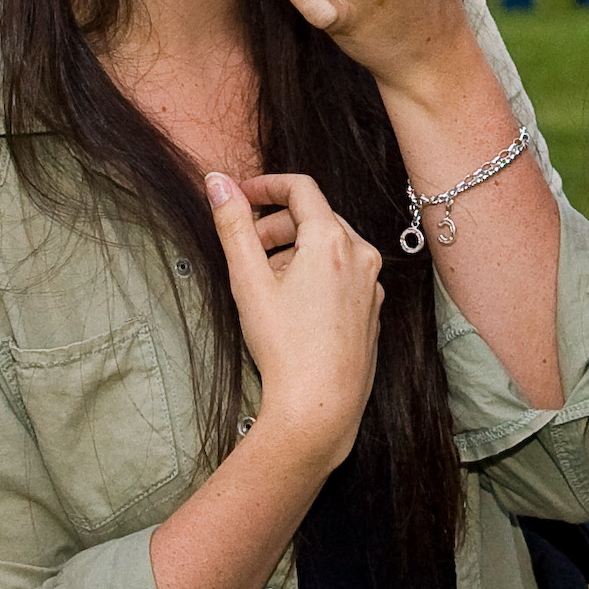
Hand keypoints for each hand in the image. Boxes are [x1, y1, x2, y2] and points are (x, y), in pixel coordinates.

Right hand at [208, 170, 380, 472]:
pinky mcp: (372, 310)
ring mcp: (372, 285)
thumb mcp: (249, 281)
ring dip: (294, 250)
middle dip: (276, 224)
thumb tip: (216, 180)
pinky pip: (343, 274)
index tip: (240, 196)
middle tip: (245, 248)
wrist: (320, 408)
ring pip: (329, 247)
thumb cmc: (284, 347)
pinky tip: (291, 306)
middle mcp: (362, 256)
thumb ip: (232, 225)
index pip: (301, 188)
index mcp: (333, 241)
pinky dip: (315, 274)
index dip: (266, 185)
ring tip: (264, 281)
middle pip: (315, 217)